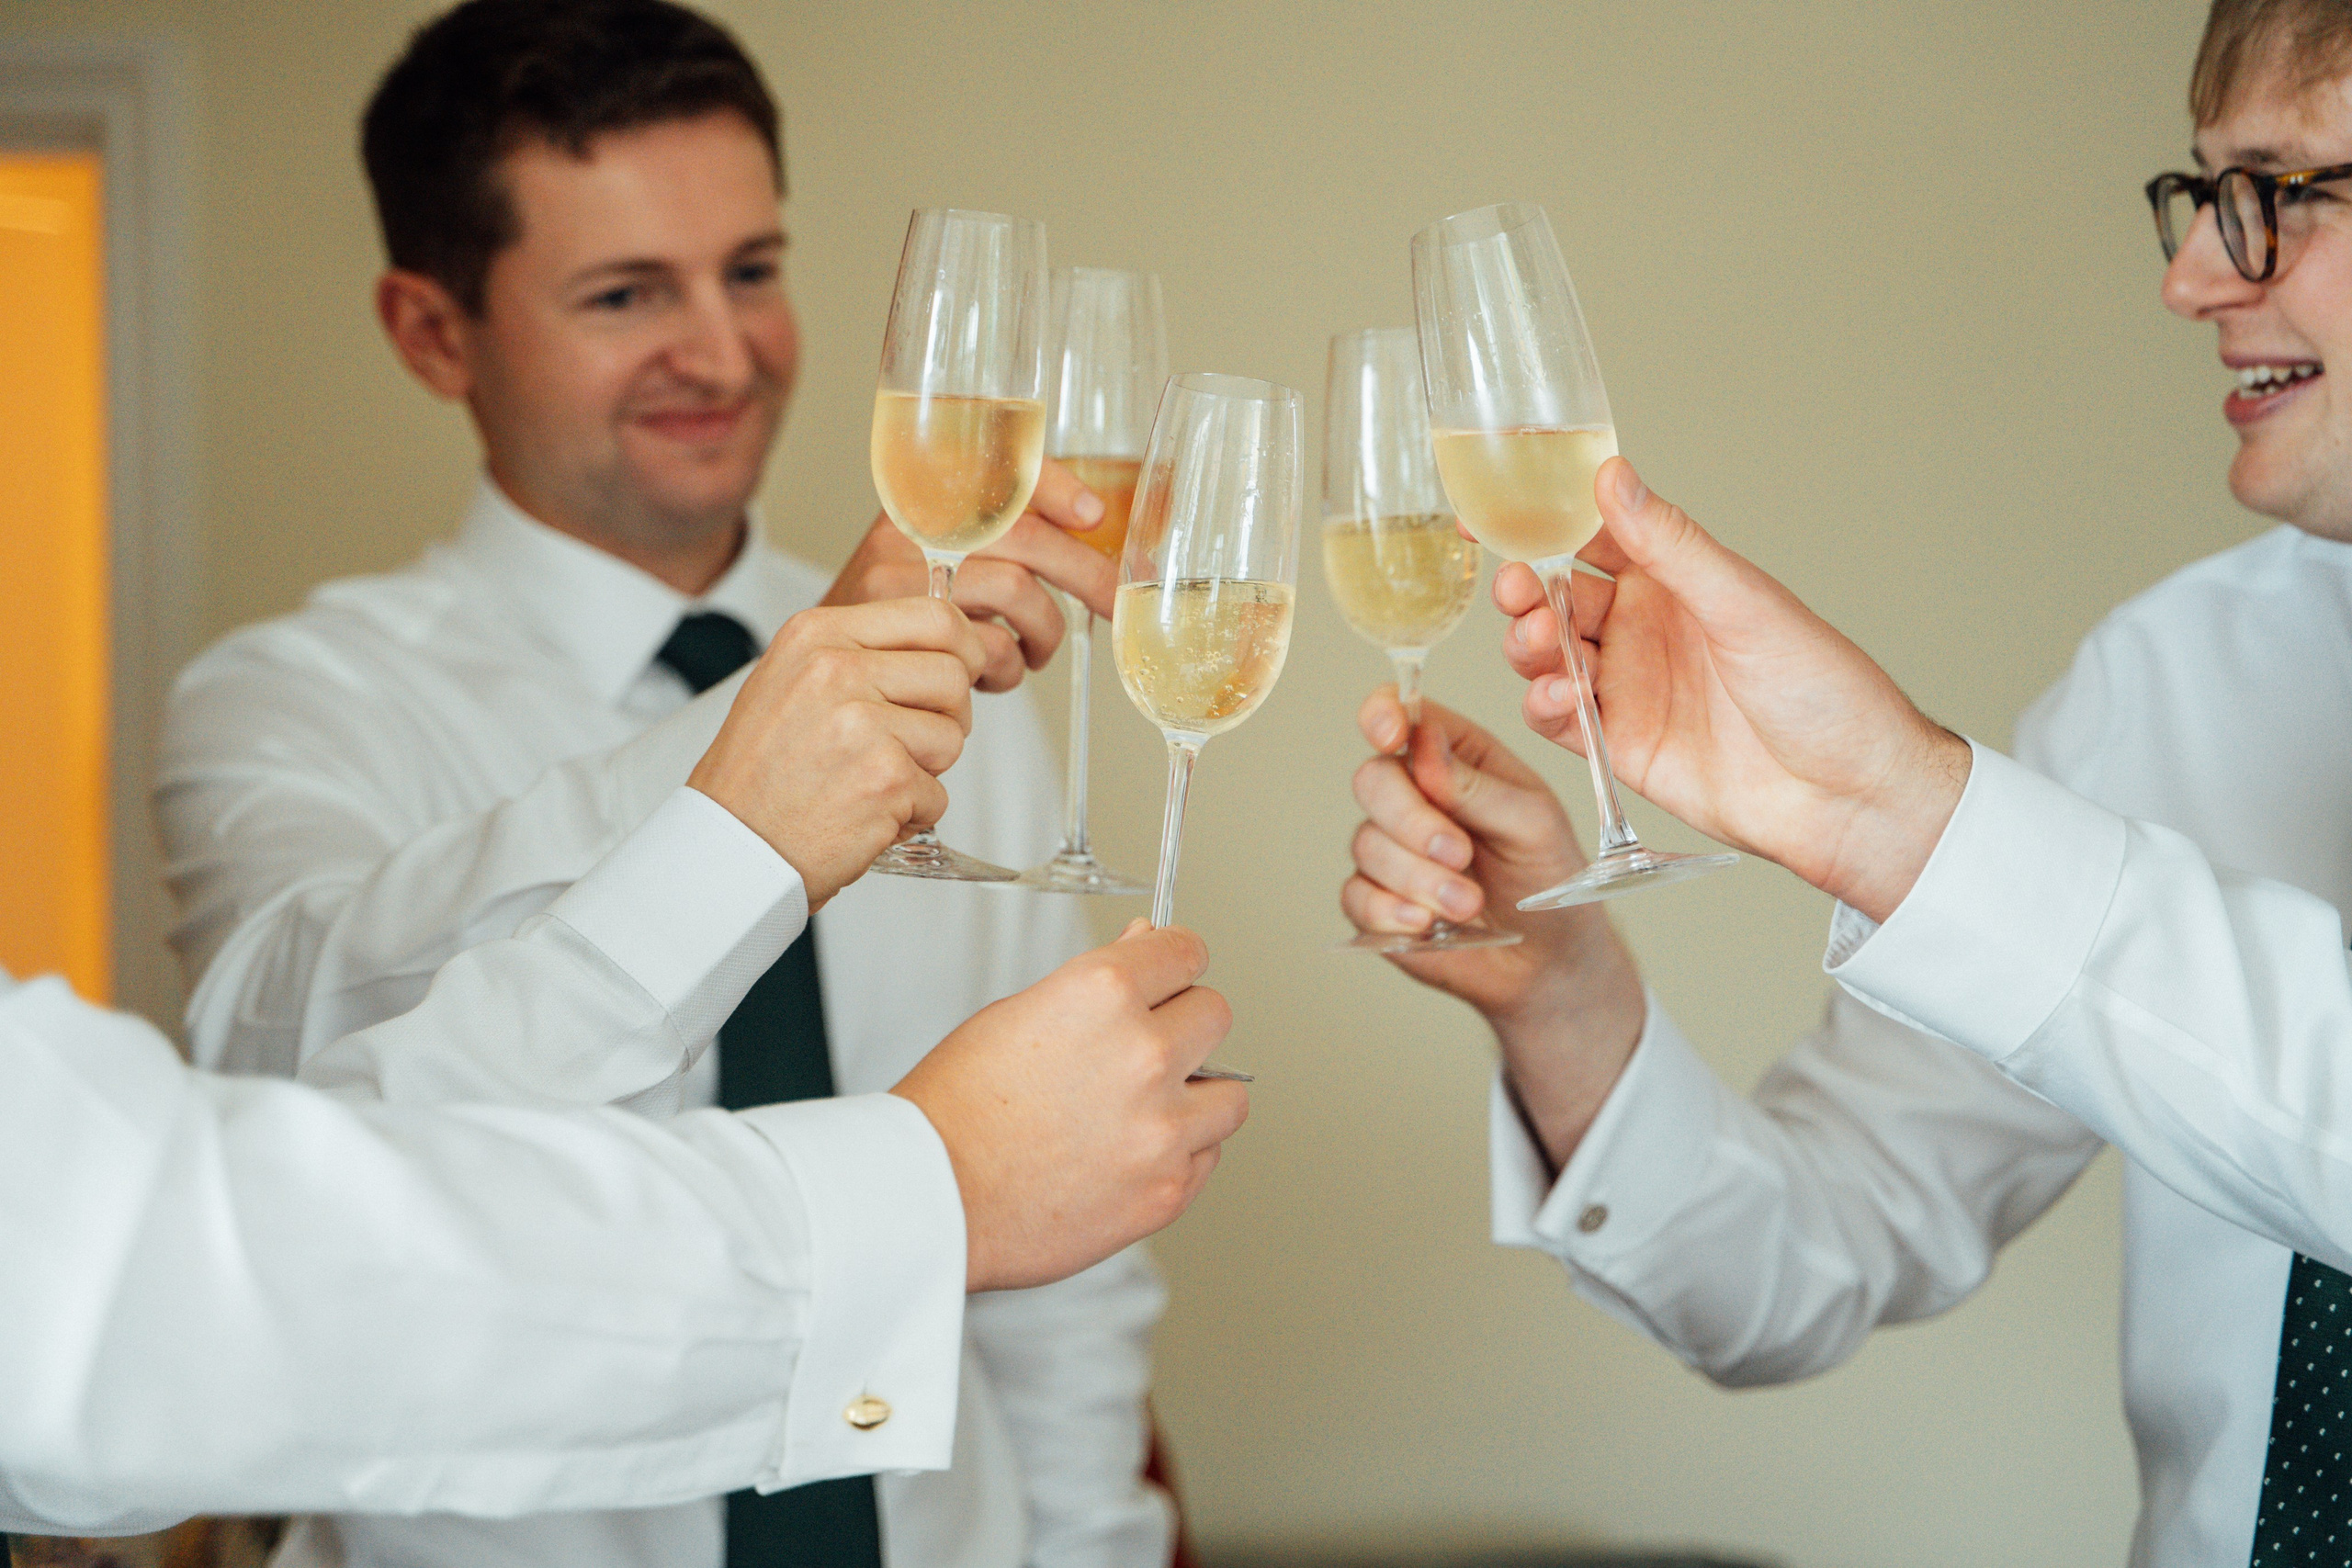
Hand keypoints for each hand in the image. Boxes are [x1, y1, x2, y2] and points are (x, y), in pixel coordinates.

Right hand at [687, 597, 988, 907]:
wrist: (731, 844)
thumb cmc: (760, 772)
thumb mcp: (792, 679)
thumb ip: (859, 652)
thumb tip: (944, 642)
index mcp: (817, 634)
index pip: (934, 615)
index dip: (963, 650)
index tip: (962, 672)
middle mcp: (836, 670)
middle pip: (953, 676)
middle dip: (948, 716)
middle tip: (911, 743)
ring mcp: (862, 724)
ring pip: (952, 737)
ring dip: (926, 771)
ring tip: (871, 782)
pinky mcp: (884, 778)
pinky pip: (938, 796)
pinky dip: (911, 816)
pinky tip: (864, 815)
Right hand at [823, 458, 1118, 691]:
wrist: (814, 679)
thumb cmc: (884, 625)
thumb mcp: (922, 562)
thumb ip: (984, 536)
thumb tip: (1087, 520)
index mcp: (915, 501)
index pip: (992, 466)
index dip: (1052, 483)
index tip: (1092, 513)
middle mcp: (903, 532)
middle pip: (1023, 535)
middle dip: (1085, 573)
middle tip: (1110, 603)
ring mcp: (895, 579)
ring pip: (1015, 590)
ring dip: (1044, 631)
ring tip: (1033, 653)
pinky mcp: (899, 634)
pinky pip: (988, 647)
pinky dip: (1008, 669)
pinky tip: (991, 678)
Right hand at [892, 921, 1246, 1291]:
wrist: (932, 1197)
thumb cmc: (958, 1109)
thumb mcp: (1018, 1012)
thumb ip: (1097, 984)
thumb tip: (1147, 948)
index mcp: (1103, 994)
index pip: (1186, 951)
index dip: (1174, 961)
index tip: (1171, 973)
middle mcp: (1144, 1054)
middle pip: (1216, 1014)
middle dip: (1184, 1024)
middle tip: (1146, 1047)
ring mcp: (1163, 1127)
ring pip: (1229, 1094)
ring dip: (1196, 1096)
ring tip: (1145, 1108)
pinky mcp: (1168, 1189)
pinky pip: (1207, 1155)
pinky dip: (1181, 1152)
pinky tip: (1130, 1151)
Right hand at [1342, 691, 1645, 1165]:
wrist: (1548, 961)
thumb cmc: (1549, 880)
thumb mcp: (1535, 824)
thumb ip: (1479, 787)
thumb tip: (1422, 750)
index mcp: (1455, 759)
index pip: (1402, 716)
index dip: (1383, 715)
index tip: (1388, 734)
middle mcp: (1415, 796)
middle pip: (1373, 779)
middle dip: (1411, 819)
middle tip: (1458, 853)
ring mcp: (1390, 849)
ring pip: (1366, 843)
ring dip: (1418, 877)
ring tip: (1467, 904)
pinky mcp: (1375, 901)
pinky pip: (1357, 895)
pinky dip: (1392, 910)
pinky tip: (1428, 923)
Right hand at [1497, 457, 1970, 920]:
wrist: (1848, 794)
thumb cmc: (1822, 688)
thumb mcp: (1742, 603)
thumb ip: (1669, 544)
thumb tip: (1611, 476)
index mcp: (1676, 581)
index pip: (1592, 538)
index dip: (1540, 523)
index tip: (1492, 510)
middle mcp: (1644, 630)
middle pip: (1556, 599)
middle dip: (1525, 591)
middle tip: (1515, 589)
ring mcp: (1629, 689)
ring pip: (1547, 658)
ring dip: (1529, 646)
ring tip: (1538, 644)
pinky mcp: (1620, 747)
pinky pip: (1560, 721)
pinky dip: (1546, 706)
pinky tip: (1560, 696)